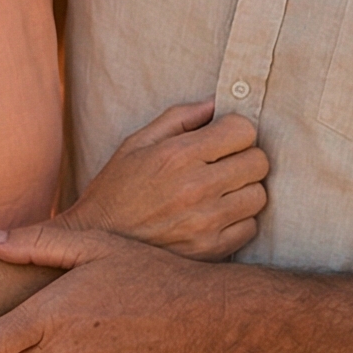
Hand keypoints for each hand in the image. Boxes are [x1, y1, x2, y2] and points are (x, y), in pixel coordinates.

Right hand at [61, 100, 266, 259]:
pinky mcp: (210, 249)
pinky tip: (213, 216)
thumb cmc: (116, 189)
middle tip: (222, 165)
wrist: (94, 241)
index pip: (244, 130)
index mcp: (177, 155)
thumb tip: (216, 103)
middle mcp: (195, 187)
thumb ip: (179, 117)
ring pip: (258, 195)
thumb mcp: (137, 143)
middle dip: (244, 158)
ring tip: (218, 192)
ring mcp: (205, 221)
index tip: (222, 139)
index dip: (235, 131)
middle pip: (258, 162)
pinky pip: (250, 227)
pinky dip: (238, 221)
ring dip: (243, 191)